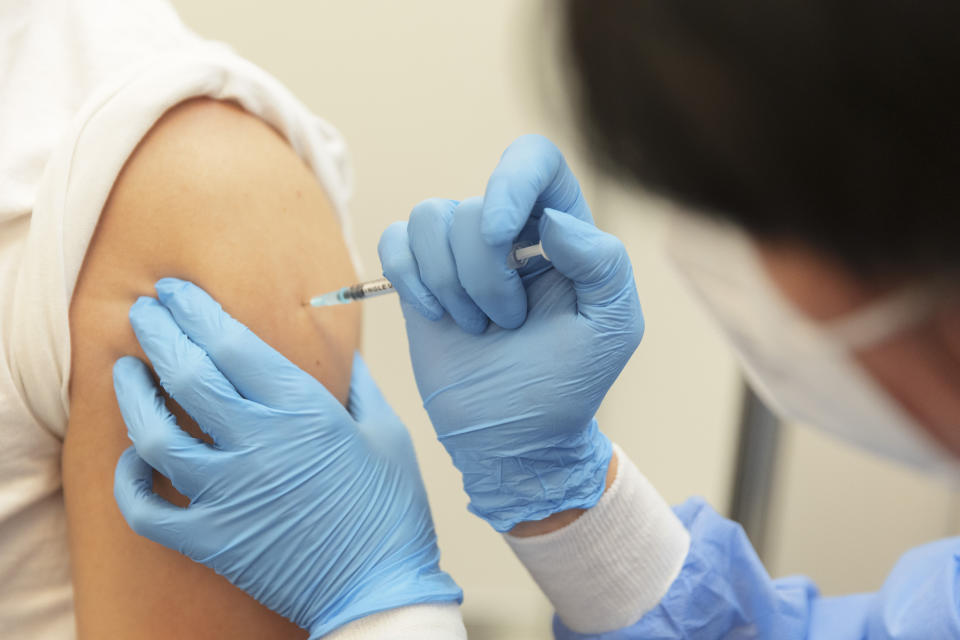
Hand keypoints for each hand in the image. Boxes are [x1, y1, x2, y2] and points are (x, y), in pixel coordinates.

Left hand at [111, 278, 460, 637]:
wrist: (380, 588)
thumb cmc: (391, 510)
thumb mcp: (387, 432)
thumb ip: (358, 385)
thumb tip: (340, 354)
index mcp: (304, 411)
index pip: (231, 342)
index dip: (195, 309)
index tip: (176, 292)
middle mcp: (258, 444)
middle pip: (188, 372)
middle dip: (158, 331)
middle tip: (143, 311)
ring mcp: (228, 493)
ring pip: (154, 433)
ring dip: (132, 394)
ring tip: (126, 371)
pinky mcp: (211, 539)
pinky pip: (147, 508)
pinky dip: (130, 481)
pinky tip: (134, 456)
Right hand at [378, 178, 641, 531]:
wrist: (513, 435)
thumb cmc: (568, 382)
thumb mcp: (613, 328)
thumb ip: (605, 264)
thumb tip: (552, 220)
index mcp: (562, 230)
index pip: (535, 161)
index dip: (510, 183)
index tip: (499, 234)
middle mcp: (509, 229)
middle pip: (472, 207)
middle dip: (484, 276)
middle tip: (507, 322)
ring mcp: (460, 251)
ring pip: (428, 218)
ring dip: (449, 284)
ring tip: (477, 326)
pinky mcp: (420, 276)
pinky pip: (394, 239)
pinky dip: (408, 276)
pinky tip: (435, 315)